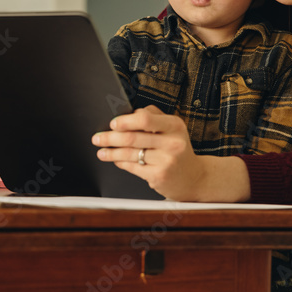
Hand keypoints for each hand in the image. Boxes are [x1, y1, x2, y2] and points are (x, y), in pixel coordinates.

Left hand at [91, 106, 244, 201]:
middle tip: (97, 138)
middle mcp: (172, 143)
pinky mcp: (159, 176)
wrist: (194, 178)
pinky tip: (115, 160)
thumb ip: (153, 117)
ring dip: (111, 152)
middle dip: (110, 138)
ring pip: (130, 154)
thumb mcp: (172, 129)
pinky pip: (133, 167)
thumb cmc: (177, 150)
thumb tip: (128, 114)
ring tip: (101, 151)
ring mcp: (166, 161)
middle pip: (133, 138)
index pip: (145, 119)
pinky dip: (121, 163)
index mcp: (174, 126)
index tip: (112, 123)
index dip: (125, 121)